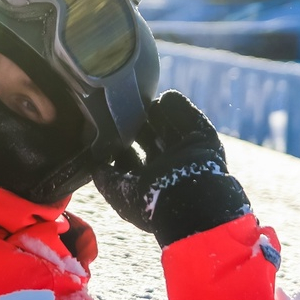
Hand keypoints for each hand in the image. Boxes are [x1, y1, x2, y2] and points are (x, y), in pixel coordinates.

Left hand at [92, 90, 250, 245]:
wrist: (192, 203)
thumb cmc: (152, 203)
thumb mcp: (120, 194)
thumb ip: (106, 179)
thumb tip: (95, 165)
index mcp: (148, 182)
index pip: (131, 158)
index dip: (118, 144)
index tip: (105, 129)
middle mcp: (167, 168)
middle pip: (150, 139)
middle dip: (137, 124)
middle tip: (123, 107)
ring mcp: (187, 154)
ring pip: (170, 128)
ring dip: (158, 113)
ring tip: (144, 98)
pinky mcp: (205, 142)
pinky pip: (193, 120)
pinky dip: (181, 108)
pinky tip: (167, 97)